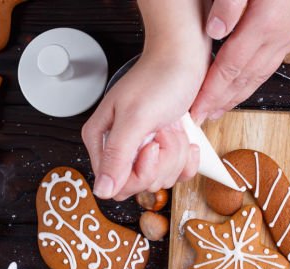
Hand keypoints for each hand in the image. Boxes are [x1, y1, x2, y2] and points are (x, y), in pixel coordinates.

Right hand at [82, 52, 204, 199]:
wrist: (184, 58)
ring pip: (162, 179)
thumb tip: (102, 190)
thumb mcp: (135, 118)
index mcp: (101, 140)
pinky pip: (177, 174)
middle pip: (141, 184)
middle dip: (162, 160)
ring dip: (176, 153)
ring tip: (172, 126)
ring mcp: (143, 151)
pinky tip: (187, 138)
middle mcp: (120, 148)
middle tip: (162, 130)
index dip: (140, 173)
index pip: (116, 185)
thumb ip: (117, 155)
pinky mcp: (165, 151)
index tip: (151, 146)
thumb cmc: (159, 78)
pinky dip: (188, 158)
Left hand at [192, 0, 289, 120]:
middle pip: (244, 79)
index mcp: (264, 24)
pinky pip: (271, 64)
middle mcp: (278, 37)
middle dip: (221, 101)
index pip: (229, 68)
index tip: (196, 109)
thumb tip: (215, 31)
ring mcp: (289, 36)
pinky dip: (255, 79)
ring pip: (259, 75)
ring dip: (238, 94)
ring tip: (221, 107)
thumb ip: (231, 2)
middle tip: (203, 118)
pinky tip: (248, 80)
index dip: (211, 92)